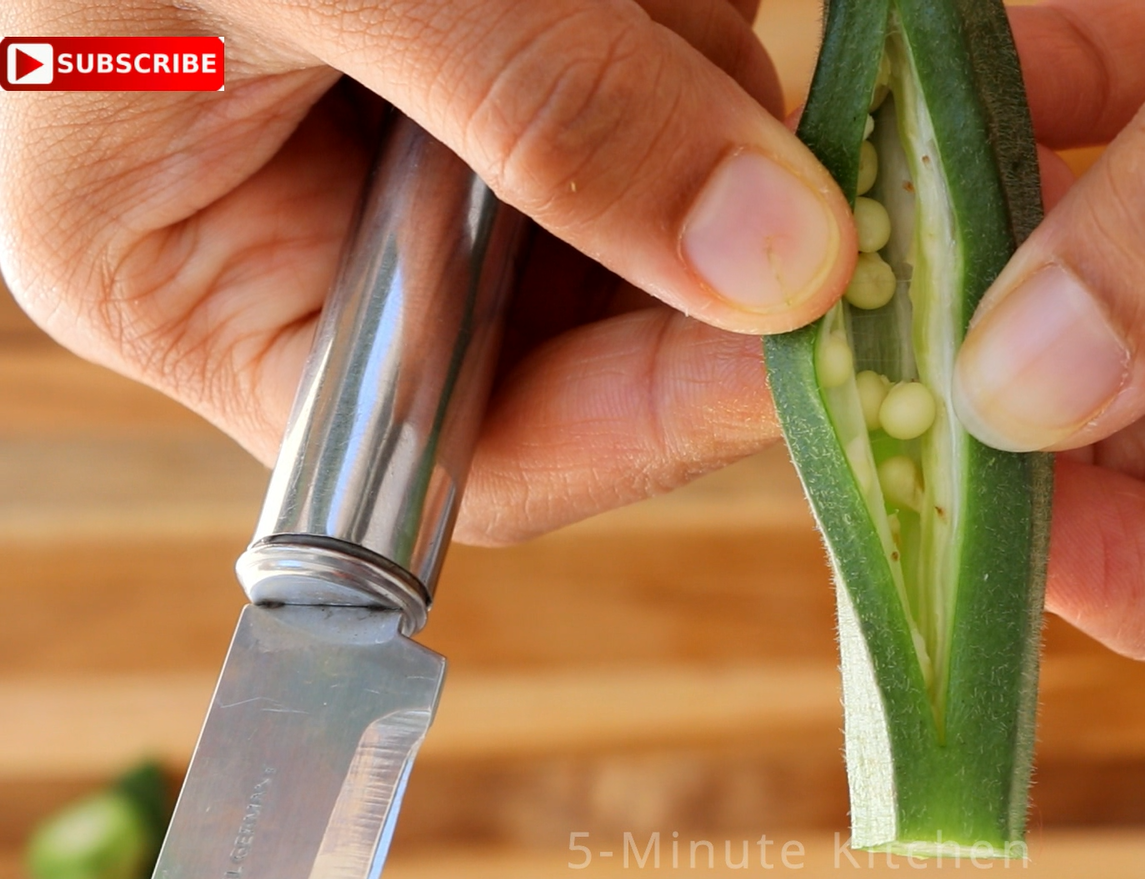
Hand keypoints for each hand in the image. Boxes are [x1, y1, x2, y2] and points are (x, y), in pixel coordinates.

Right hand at [0, 0, 854, 543]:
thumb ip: (543, 109)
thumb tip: (780, 261)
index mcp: (212, 303)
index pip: (481, 451)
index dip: (659, 414)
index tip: (817, 335)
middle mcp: (330, 255)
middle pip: (590, 324)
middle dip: (699, 221)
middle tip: (805, 137)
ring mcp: (421, 161)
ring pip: (640, 191)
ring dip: (692, 89)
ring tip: (643, 1)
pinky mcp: (495, 68)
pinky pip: (639, 85)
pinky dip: (676, 29)